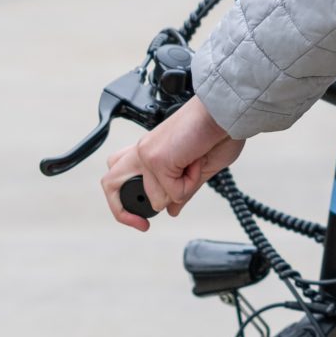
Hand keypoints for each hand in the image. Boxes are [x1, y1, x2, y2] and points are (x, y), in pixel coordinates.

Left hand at [100, 96, 244, 231]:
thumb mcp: (199, 168)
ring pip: (153, 197)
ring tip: (194, 167)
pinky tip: (197, 161)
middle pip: (110, 184)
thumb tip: (171, 210)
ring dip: (181, 190)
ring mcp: (146, 154)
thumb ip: (181, 189)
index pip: (121, 176)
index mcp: (150, 149)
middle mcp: (143, 150)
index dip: (125, 203)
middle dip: (122, 210)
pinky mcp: (155, 159)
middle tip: (143, 223)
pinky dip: (191, 183)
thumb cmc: (218, 132)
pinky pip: (173, 192)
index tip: (143, 222)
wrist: (225, 113)